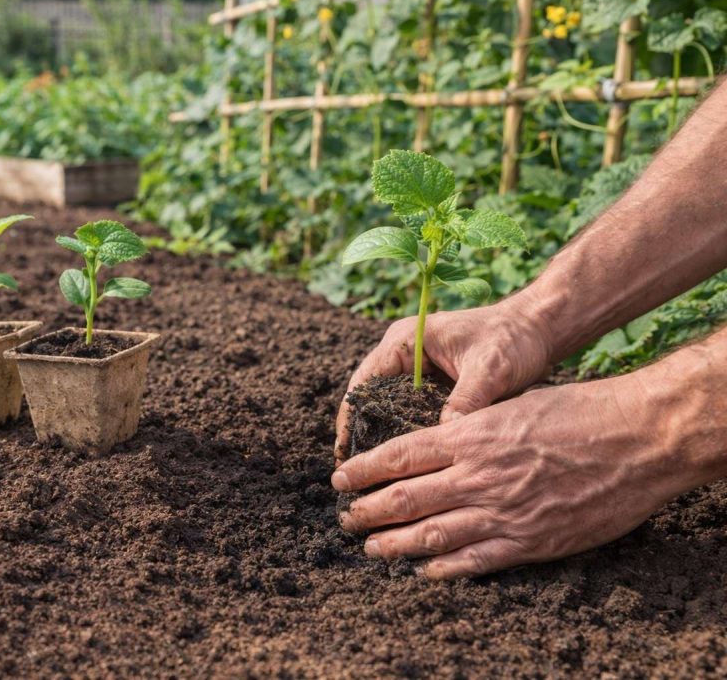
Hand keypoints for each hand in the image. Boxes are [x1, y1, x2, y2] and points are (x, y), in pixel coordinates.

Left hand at [331, 365, 713, 578]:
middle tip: (344, 519)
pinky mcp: (528, 540)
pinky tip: (423, 571)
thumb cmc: (576, 411)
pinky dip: (443, 568)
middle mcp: (476, 475)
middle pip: (404, 498)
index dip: (363, 470)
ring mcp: (500, 511)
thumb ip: (471, 426)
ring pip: (430, 534)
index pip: (398, 455)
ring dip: (394, 544)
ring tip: (371, 548)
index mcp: (469, 435)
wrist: (635, 438)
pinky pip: (474, 561)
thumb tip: (436, 441)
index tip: (340, 478)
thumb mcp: (510, 405)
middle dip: (366, 511)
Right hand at [335, 295, 554, 463]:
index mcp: (405, 340)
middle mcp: (403, 352)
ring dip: (378, 433)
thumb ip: (466, 401)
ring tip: (370, 473)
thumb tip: (445, 438)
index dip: (351, 418)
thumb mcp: (489, 370)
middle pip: (367, 396)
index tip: (346, 452)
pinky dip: (401, 431)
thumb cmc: (513, 340)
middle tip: (352, 470)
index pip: (363, 382)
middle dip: (359, 431)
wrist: (539, 327)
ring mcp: (416, 367)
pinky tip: (402, 462)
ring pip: (385, 405)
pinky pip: (407, 409)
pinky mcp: (432, 381)